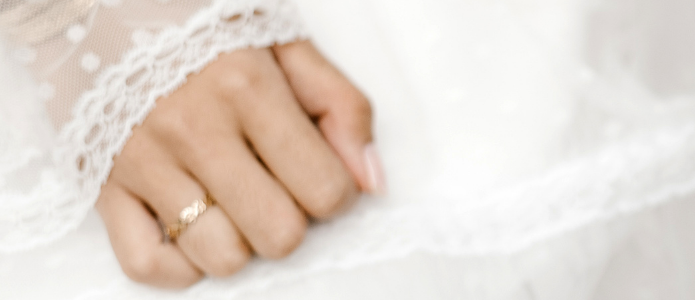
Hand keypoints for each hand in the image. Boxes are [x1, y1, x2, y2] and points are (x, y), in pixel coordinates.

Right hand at [95, 40, 375, 287]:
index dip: (336, 194)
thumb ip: (341, 106)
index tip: (321, 176)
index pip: (324, 190)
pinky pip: (148, 264)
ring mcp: (144, 163)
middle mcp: (194, 131)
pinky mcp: (104, 187)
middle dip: (292, 220)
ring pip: (220, 256)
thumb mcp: (284, 43)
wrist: (98, 7)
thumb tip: (369, 181)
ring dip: (240, 241)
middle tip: (278, 188)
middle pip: (277, 234)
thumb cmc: (197, 25)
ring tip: (235, 204)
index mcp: (246, 89)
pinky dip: (181, 264)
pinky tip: (195, 231)